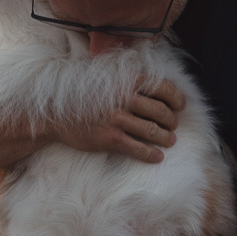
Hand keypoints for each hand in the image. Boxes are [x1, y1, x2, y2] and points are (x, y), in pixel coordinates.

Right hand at [51, 77, 185, 163]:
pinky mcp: (110, 138)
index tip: (181, 106)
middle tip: (174, 126)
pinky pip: (138, 148)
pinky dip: (151, 154)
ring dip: (166, 138)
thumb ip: (128, 79)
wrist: (56, 113)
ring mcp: (118, 119)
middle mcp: (125, 99)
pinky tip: (157, 157)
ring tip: (170, 141)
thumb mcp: (106, 78)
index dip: (177, 99)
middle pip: (161, 112)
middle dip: (172, 120)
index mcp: (126, 81)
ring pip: (153, 131)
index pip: (163, 88)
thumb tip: (153, 83)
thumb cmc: (82, 94)